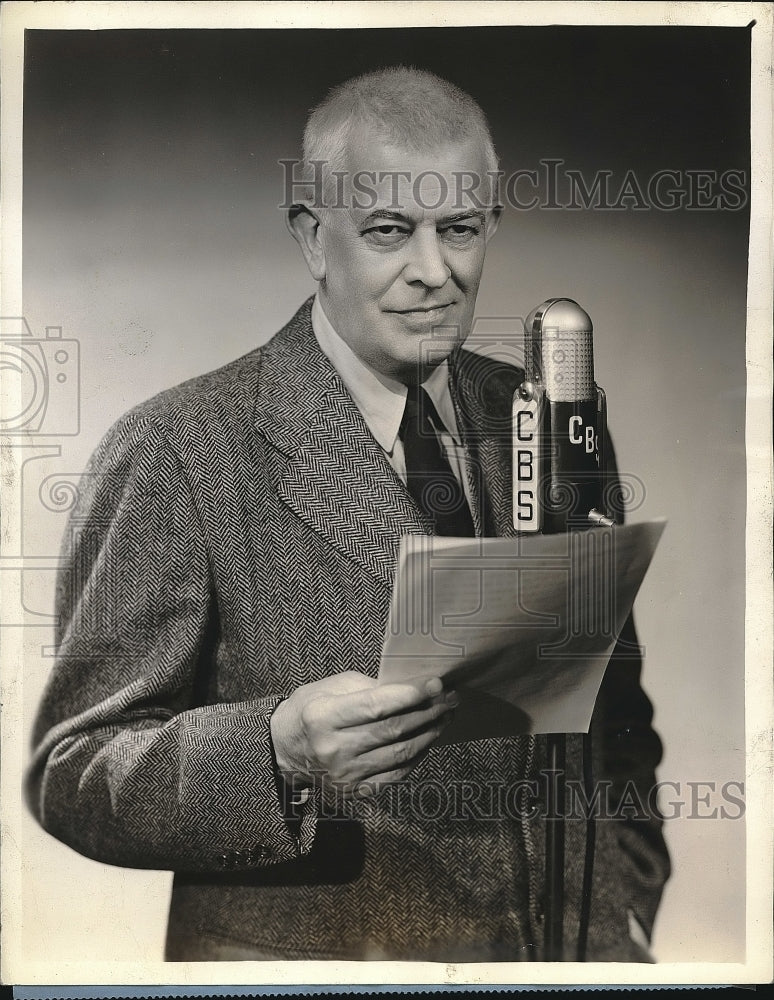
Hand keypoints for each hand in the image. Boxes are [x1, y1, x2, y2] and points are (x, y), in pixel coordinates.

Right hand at [270, 671, 456, 796]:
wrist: (285, 750)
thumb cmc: (312, 710)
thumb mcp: (332, 688)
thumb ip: (369, 687)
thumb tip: (411, 687)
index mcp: (323, 717)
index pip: (377, 706)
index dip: (411, 695)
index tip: (437, 684)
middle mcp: (333, 749)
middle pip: (393, 730)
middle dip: (428, 712)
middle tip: (450, 698)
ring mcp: (345, 774)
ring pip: (400, 754)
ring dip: (429, 734)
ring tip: (444, 717)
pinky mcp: (355, 790)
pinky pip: (396, 774)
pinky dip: (417, 756)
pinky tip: (427, 740)